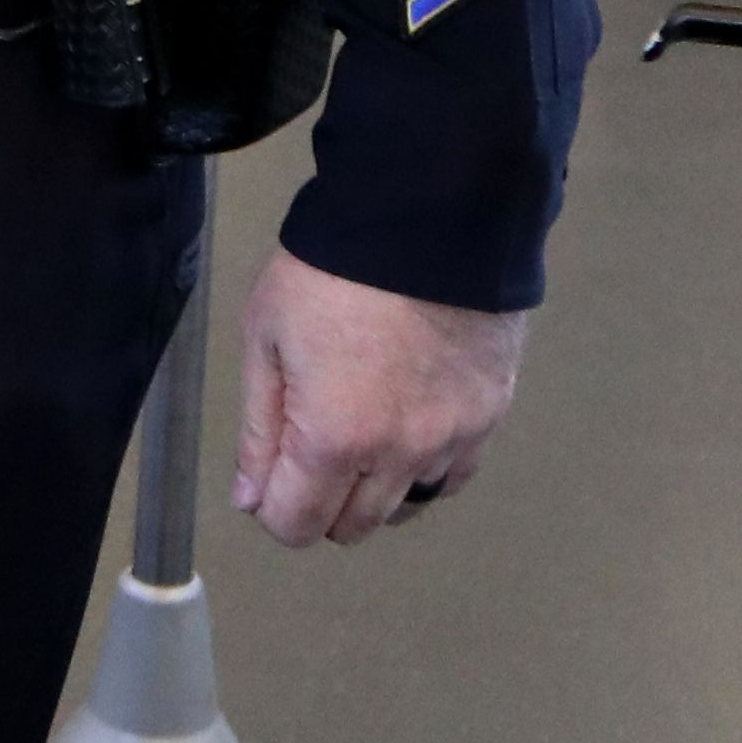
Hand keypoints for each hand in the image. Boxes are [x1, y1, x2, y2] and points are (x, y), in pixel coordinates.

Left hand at [231, 251, 530, 549]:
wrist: (431, 215)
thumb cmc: (332, 270)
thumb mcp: (267, 337)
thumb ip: (259, 429)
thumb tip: (251, 500)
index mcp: (335, 438)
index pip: (298, 526)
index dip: (272, 507)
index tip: (269, 472)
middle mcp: (400, 455)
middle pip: (353, 526)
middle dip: (320, 501)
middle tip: (310, 442)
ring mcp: (454, 438)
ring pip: (407, 506)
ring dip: (375, 488)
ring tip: (362, 430)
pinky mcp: (490, 414)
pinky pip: (455, 475)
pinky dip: (426, 468)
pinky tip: (408, 425)